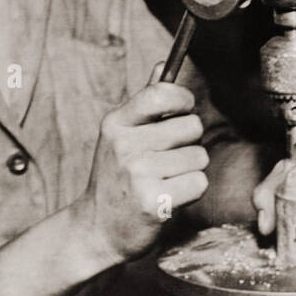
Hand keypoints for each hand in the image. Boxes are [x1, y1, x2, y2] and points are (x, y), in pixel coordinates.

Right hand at [76, 66, 208, 264]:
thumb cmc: (116, 180)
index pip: (161, 93)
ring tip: (165, 181)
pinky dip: (192, 191)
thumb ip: (145, 103)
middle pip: (192, 126)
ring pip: (199, 156)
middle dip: (190, 142)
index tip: (183, 111)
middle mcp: (124, 145)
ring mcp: (138, 174)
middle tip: (168, 160)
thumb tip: (162, 64)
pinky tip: (170, 197)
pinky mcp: (154, 202)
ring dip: (191, 170)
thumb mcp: (121, 137)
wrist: (96, 231)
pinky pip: (199, 182)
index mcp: (116, 123)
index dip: (183, 100)